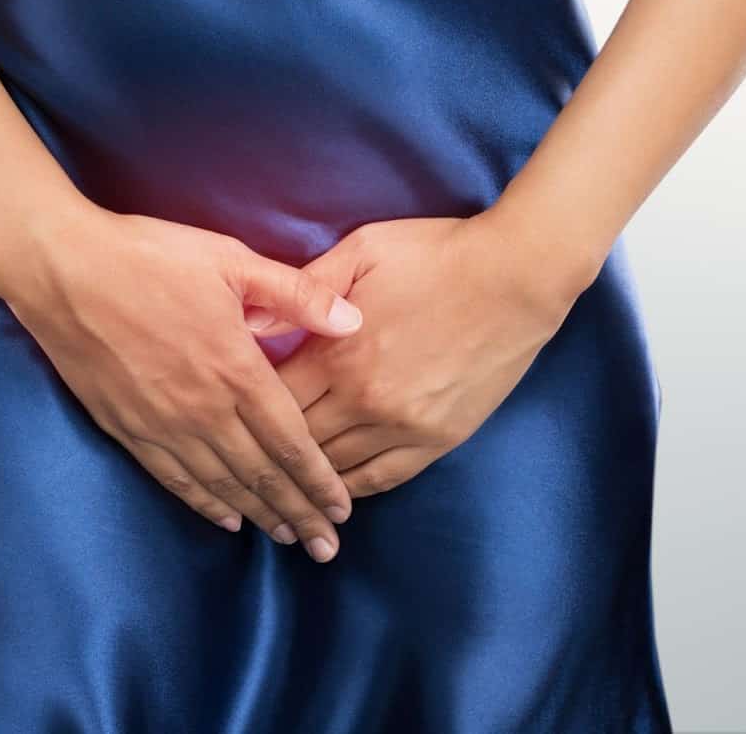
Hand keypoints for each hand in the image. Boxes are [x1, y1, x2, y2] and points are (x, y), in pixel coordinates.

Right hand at [0, 202, 364, 560]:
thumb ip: (296, 294)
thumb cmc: (148, 256)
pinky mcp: (125, 427)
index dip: (319, 480)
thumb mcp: (231, 260)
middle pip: (261, 475)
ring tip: (286, 539)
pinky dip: (204, 503)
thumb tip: (355, 321)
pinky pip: (173, 479)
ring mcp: (161, 424)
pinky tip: (225, 518)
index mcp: (235, 368)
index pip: (291, 441)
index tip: (343, 509)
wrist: (61, 269)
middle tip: (326, 547)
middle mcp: (202, 408)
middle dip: (298, 513)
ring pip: (221, 485)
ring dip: (258, 515)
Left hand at [267, 211, 593, 499]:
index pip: (270, 398)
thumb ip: (304, 288)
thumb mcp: (361, 252)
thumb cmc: (436, 254)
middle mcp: (364, 399)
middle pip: (295, 440)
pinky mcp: (438, 440)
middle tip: (241, 460)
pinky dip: (350, 488)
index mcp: (338, 352)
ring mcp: (403, 425)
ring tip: (275, 487)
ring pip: (334, 467)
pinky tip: (330, 493)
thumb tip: (251, 322)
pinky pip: (382, 478)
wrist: (517, 276)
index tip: (228, 411)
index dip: (245, 407)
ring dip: (303, 478)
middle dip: (266, 449)